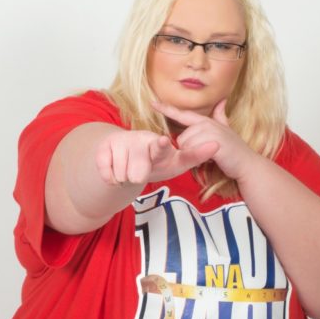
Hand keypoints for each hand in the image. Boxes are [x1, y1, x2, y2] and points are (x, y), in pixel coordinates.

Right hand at [95, 129, 218, 185]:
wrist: (122, 158)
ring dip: (125, 178)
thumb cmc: (154, 161)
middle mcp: (139, 140)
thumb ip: (193, 156)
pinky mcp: (103, 148)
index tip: (164, 142)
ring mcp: (120, 143)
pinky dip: (111, 179)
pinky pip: (108, 175)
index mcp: (158, 144)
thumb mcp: (174, 162)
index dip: (161, 147)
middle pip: (138, 172)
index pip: (160, 148)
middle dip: (139, 176)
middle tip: (140, 172)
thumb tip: (216, 145)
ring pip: (123, 176)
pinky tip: (115, 170)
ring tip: (129, 170)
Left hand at [150, 99, 258, 180]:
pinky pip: (194, 151)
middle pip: (181, 138)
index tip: (152, 103)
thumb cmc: (234, 149)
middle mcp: (206, 124)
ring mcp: (209, 132)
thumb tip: (222, 100)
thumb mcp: (226, 129)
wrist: (246, 163)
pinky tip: (212, 158)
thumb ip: (220, 115)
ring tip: (210, 155)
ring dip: (195, 155)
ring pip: (186, 146)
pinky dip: (200, 158)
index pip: (182, 114)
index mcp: (205, 121)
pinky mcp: (212, 143)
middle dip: (189, 150)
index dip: (166, 108)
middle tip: (206, 152)